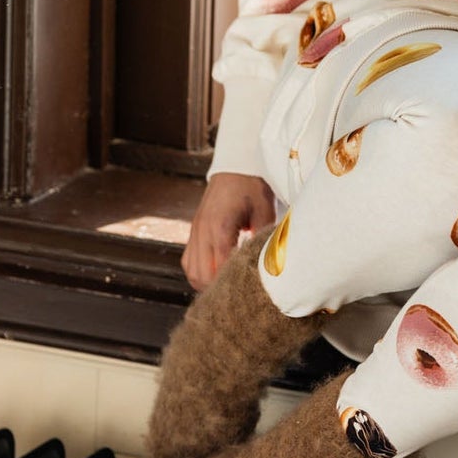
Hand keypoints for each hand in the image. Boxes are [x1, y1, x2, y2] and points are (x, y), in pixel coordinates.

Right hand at [181, 172, 276, 290]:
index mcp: (220, 228)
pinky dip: (198, 271)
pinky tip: (216, 271)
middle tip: (238, 291)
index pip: (219, 269)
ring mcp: (195, 231)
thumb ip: (262, 241)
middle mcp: (202, 232)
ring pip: (191, 271)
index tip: (246, 292)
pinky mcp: (194, 230)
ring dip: (206, 282)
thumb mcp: (264, 213)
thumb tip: (269, 267)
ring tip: (227, 284)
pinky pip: (188, 260)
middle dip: (218, 288)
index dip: (231, 285)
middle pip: (200, 276)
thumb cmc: (253, 187)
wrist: (236, 165)